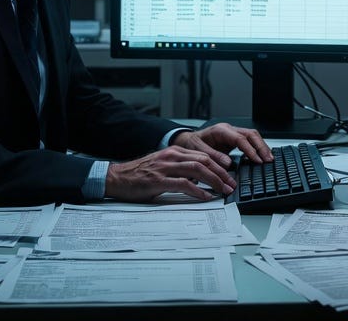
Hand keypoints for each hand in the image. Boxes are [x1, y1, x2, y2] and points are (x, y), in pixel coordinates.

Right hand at [105, 147, 235, 202]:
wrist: (116, 178)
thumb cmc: (138, 174)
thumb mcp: (162, 166)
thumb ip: (179, 169)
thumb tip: (199, 180)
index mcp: (173, 152)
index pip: (203, 155)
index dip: (219, 165)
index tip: (230, 175)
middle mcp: (171, 157)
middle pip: (204, 161)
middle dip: (221, 173)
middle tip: (231, 184)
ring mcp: (164, 168)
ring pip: (197, 170)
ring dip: (213, 181)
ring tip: (223, 190)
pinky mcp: (158, 181)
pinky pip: (183, 184)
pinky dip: (197, 190)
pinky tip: (205, 196)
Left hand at [171, 123, 273, 167]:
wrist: (186, 141)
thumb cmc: (191, 144)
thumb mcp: (198, 151)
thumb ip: (213, 156)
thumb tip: (228, 164)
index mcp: (220, 130)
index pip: (240, 138)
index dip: (250, 149)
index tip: (257, 160)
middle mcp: (228, 130)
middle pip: (250, 134)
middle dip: (261, 147)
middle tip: (268, 159)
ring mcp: (232, 134)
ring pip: (252, 136)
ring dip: (261, 147)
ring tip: (269, 158)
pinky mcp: (234, 140)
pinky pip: (249, 141)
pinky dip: (257, 148)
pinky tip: (261, 156)